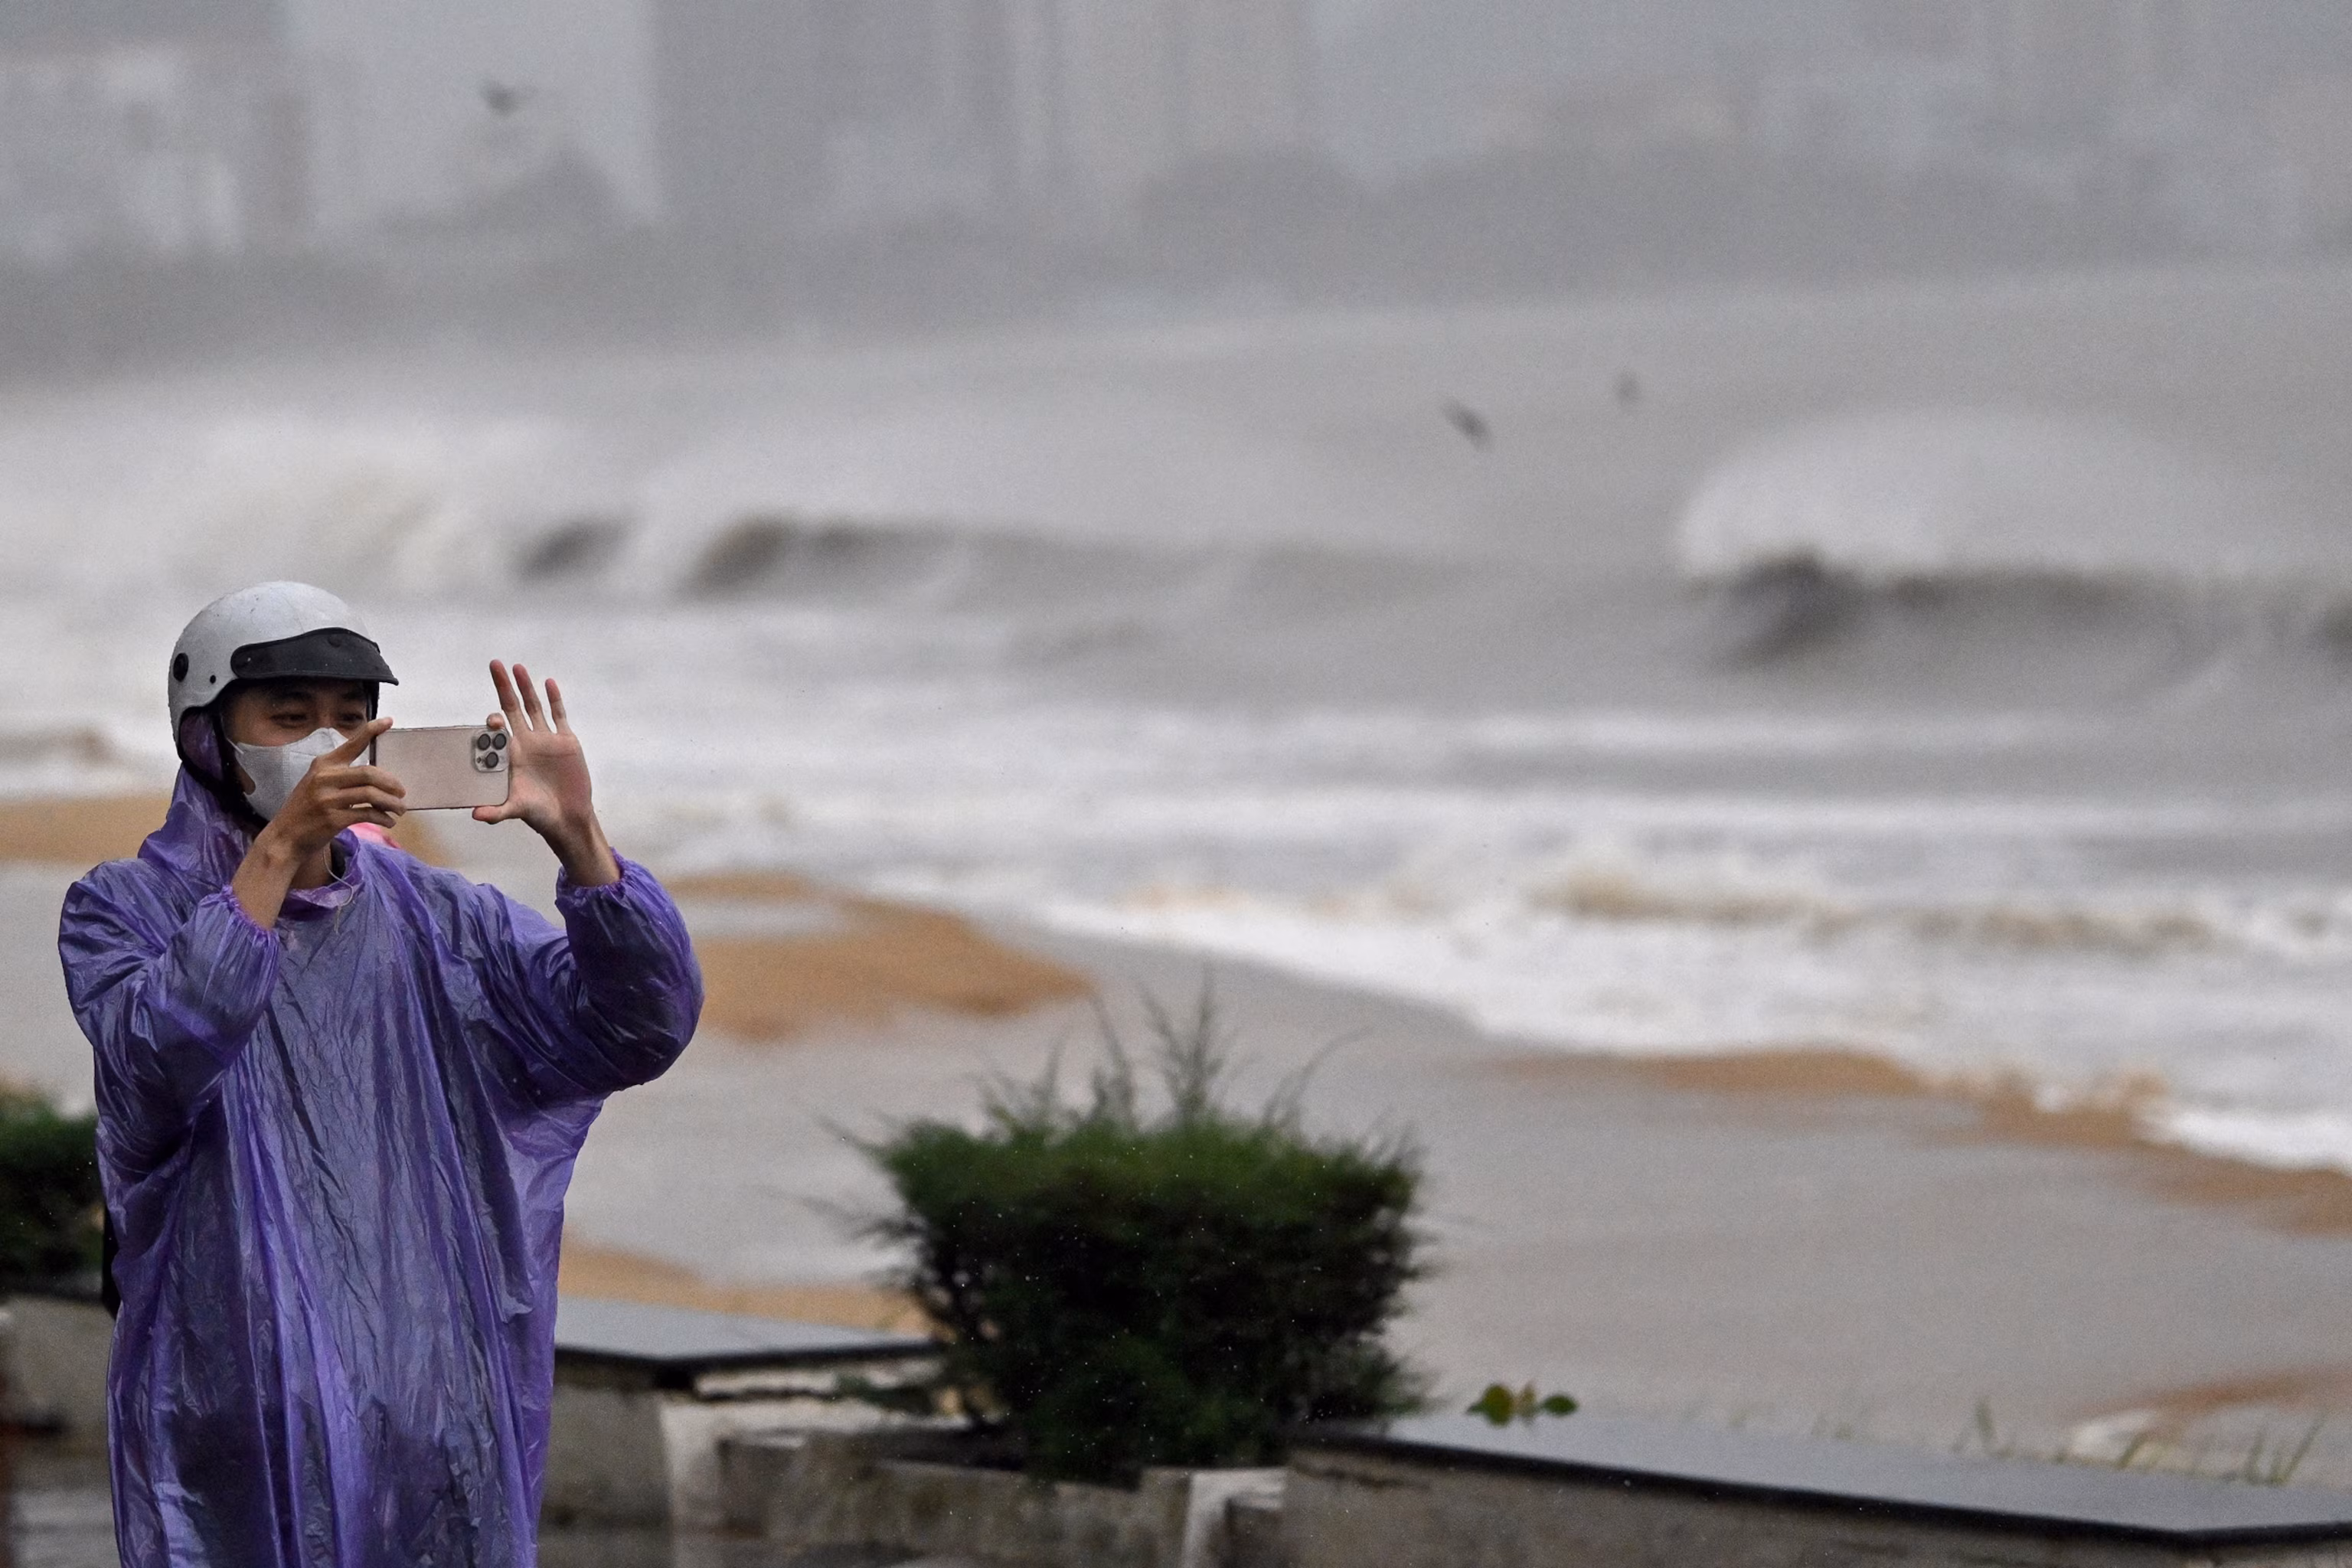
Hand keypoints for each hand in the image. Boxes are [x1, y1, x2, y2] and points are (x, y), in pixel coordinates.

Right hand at [235, 719, 400, 925]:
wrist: (285, 837)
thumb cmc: (306, 809)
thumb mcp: (316, 784)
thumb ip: (340, 775)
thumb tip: (378, 777)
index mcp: (323, 764)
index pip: (351, 743)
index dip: (371, 730)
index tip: (389, 720)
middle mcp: (325, 778)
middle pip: (370, 773)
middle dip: (391, 783)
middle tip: (402, 792)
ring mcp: (328, 799)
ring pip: (372, 795)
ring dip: (392, 803)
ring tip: (400, 809)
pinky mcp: (333, 819)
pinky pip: (368, 814)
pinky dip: (383, 818)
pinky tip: (388, 821)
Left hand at [475, 660, 619, 886]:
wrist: (568, 816)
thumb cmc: (538, 814)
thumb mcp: (516, 810)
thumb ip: (496, 811)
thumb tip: (475, 815)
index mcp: (510, 756)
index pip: (497, 731)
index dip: (493, 721)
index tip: (493, 719)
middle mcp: (525, 742)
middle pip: (512, 708)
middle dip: (503, 687)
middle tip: (495, 665)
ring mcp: (545, 740)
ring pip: (534, 706)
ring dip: (526, 687)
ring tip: (518, 667)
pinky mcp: (565, 741)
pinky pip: (558, 715)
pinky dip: (555, 699)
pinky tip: (549, 683)